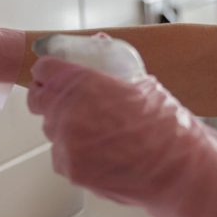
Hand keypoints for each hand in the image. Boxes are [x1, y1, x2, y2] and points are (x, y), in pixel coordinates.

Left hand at [27, 56, 216, 216]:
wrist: (177, 169)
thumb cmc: (165, 125)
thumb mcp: (140, 83)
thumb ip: (109, 68)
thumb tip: (97, 48)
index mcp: (82, 82)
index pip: (44, 70)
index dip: (48, 73)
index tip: (51, 76)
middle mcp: (68, 111)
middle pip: (39, 101)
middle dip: (51, 100)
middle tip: (69, 105)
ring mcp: (66, 142)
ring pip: (51, 130)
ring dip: (65, 129)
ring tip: (97, 135)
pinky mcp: (70, 168)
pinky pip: (60, 156)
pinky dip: (74, 155)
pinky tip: (101, 155)